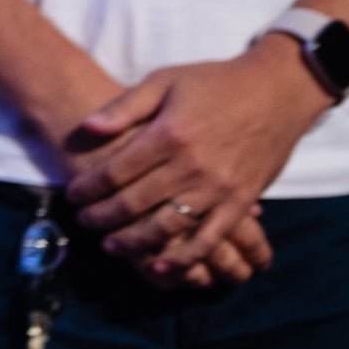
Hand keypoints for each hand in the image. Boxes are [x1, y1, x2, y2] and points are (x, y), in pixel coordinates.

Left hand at [67, 36, 328, 278]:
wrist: (276, 93)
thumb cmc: (215, 83)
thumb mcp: (164, 81)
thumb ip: (124, 107)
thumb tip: (86, 128)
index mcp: (169, 135)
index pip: (116, 170)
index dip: (88, 187)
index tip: (72, 195)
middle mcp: (193, 166)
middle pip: (136, 203)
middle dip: (103, 217)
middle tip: (84, 222)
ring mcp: (220, 188)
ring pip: (168, 227)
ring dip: (135, 241)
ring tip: (112, 246)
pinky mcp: (242, 203)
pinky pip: (210, 238)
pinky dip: (185, 258)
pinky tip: (161, 267)